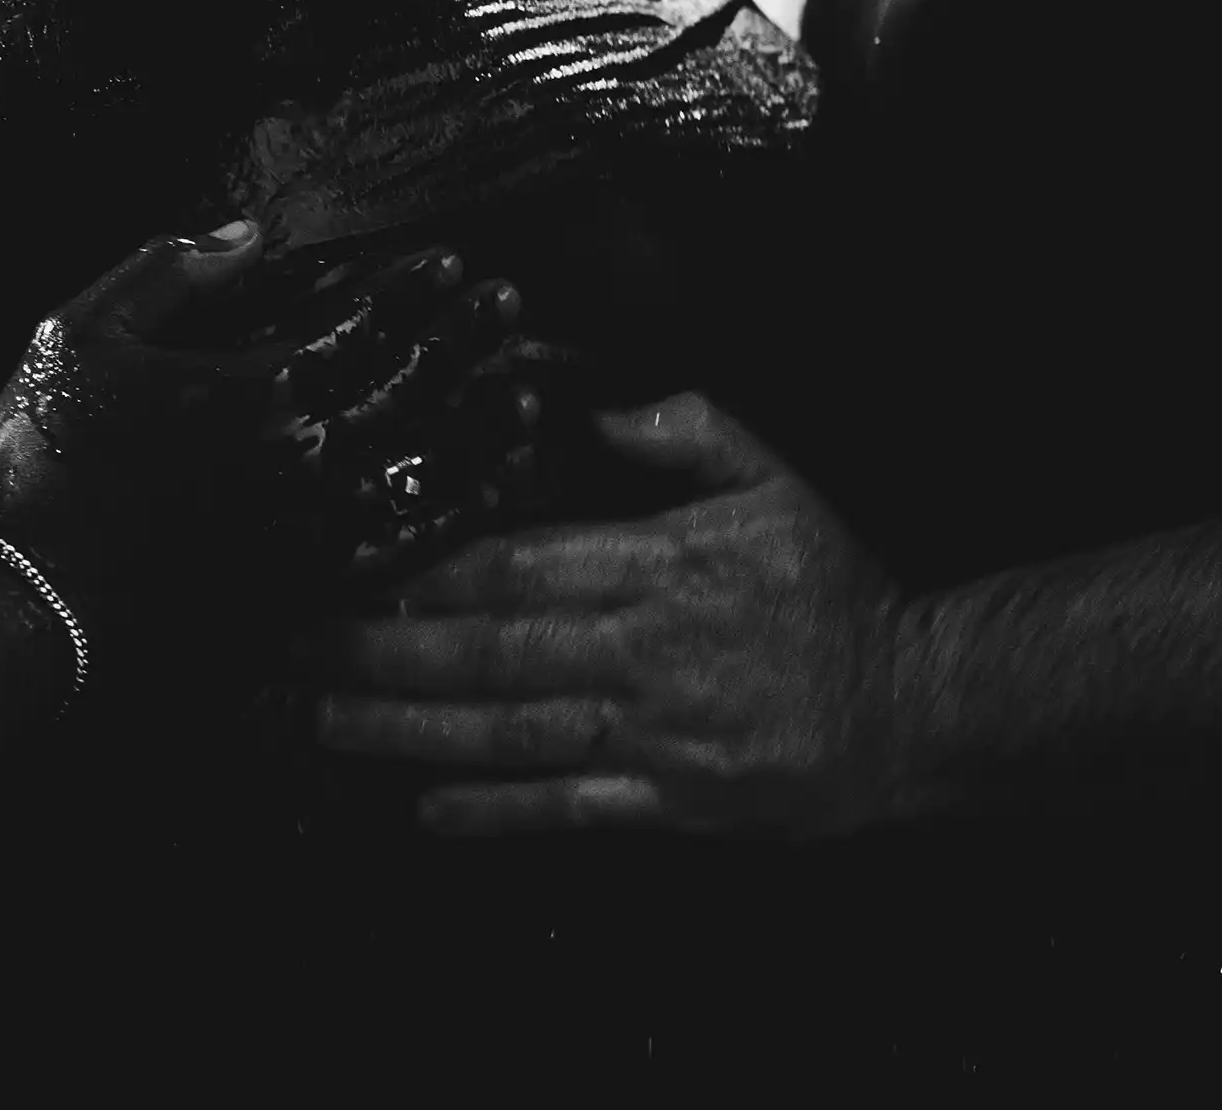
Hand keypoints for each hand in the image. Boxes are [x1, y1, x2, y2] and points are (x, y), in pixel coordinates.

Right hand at [0, 227, 518, 629]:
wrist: (30, 598)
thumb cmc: (45, 458)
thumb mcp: (79, 333)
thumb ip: (167, 273)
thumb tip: (247, 234)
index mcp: (257, 384)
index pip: (365, 323)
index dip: (416, 289)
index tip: (457, 262)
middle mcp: (305, 454)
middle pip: (416, 385)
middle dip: (469, 339)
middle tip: (512, 307)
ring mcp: (315, 525)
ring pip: (430, 464)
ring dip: (484, 424)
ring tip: (526, 394)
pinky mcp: (308, 584)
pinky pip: (409, 546)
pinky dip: (461, 516)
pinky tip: (492, 496)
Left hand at [297, 393, 918, 838]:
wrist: (919, 707)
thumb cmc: (836, 593)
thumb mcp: (775, 484)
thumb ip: (688, 431)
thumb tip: (602, 409)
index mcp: (666, 566)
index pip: (525, 566)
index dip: (433, 572)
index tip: (357, 570)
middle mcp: (649, 651)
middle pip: (496, 651)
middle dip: (387, 650)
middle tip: (302, 649)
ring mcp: (659, 733)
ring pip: (515, 731)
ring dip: (412, 729)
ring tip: (330, 720)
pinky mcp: (674, 803)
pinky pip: (569, 810)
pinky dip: (496, 813)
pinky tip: (426, 811)